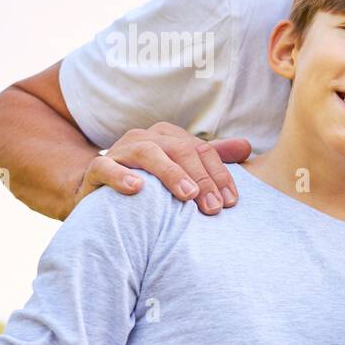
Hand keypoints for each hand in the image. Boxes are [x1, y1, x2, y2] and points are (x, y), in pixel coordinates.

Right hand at [77, 122, 250, 214]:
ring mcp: (120, 150)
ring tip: (187, 195)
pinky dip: (121, 176)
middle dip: (202, 179)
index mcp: (169, 136)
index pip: (202, 150)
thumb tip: (246, 146)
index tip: (231, 202)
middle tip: (214, 208)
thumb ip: (213, 159)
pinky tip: (137, 188)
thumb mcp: (183, 171)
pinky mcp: (97, 168)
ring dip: (170, 173)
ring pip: (149, 153)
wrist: (101, 196)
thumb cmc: (151, 185)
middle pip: (181, 150)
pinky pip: (106, 167)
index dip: (219, 175)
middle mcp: (146, 138)